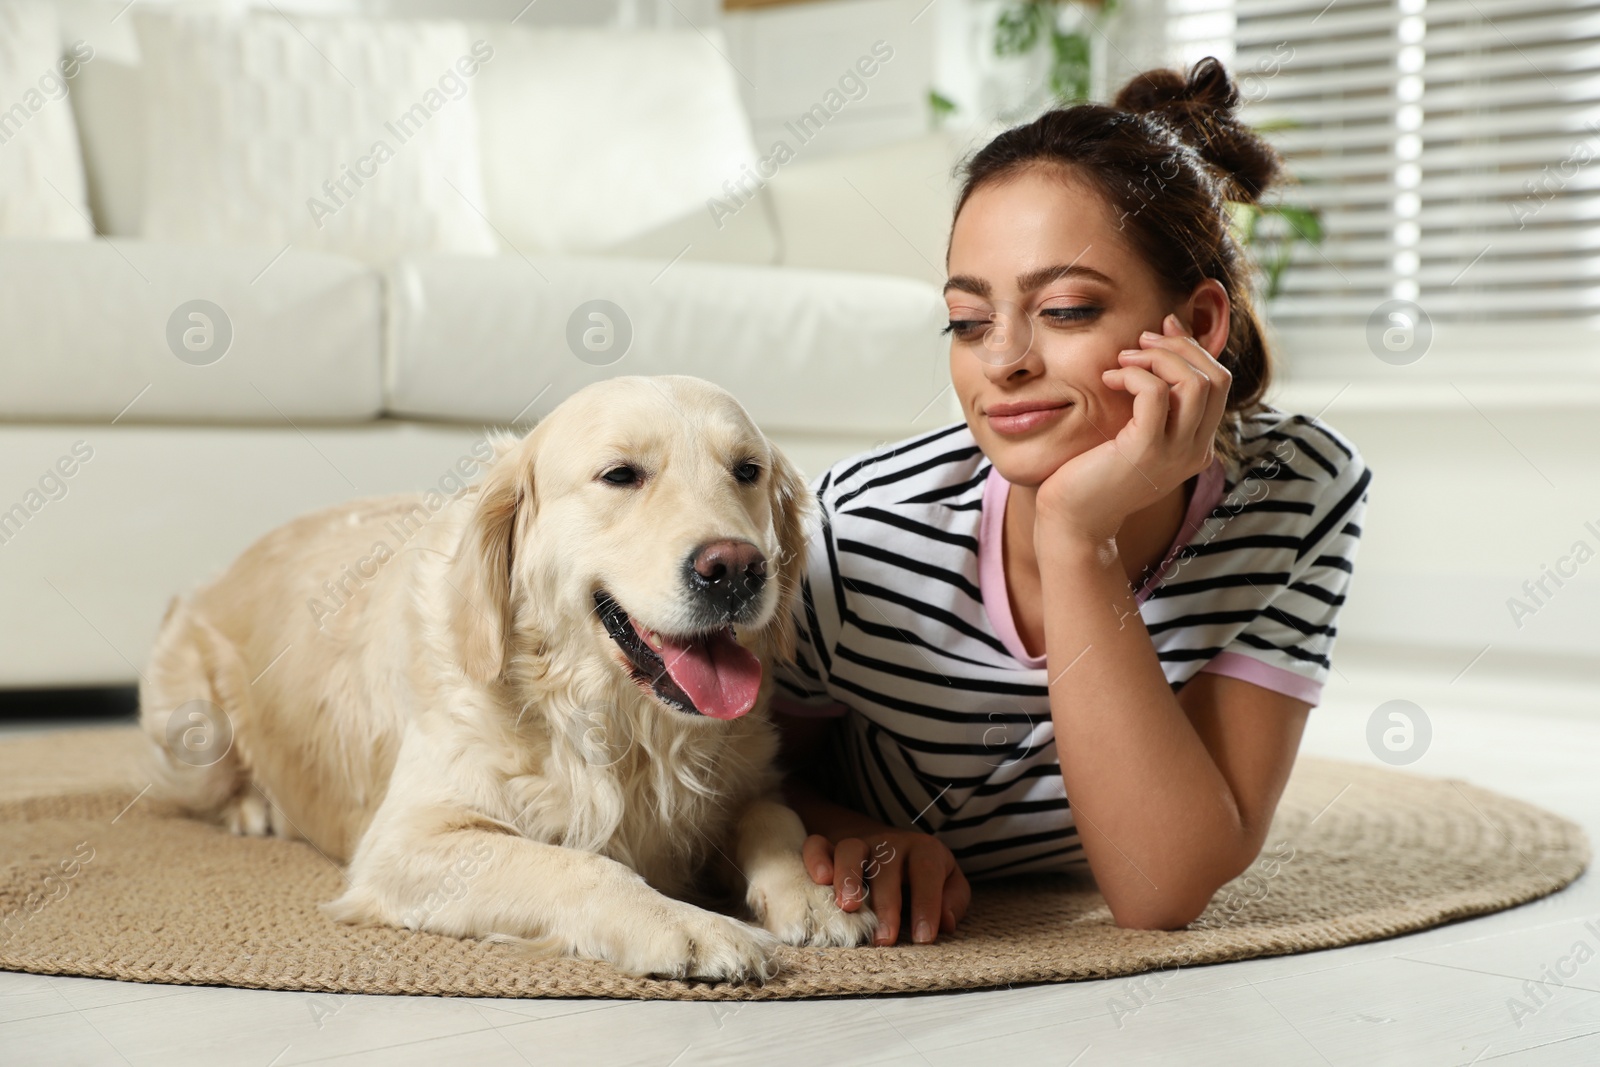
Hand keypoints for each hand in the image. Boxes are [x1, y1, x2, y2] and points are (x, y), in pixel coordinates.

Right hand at [801, 828, 970, 944]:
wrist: (885, 844)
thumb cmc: (919, 875)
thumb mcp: (948, 883)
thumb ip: (952, 902)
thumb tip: (946, 922)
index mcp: (923, 851)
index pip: (927, 872)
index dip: (927, 904)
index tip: (923, 938)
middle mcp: (890, 843)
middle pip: (887, 864)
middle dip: (886, 903)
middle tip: (884, 938)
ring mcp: (858, 842)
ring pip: (850, 850)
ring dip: (849, 877)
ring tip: (849, 907)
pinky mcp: (830, 845)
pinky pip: (817, 844)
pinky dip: (816, 859)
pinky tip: (820, 880)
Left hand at [1036, 312, 1231, 544]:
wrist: (1074, 521)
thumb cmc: (1095, 473)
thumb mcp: (1135, 435)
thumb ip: (1155, 404)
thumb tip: (1157, 349)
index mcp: (1198, 446)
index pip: (1219, 383)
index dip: (1194, 348)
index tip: (1164, 329)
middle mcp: (1195, 451)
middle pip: (1216, 378)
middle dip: (1180, 348)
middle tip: (1141, 342)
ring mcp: (1174, 453)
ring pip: (1194, 383)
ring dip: (1158, 358)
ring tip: (1124, 360)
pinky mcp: (1145, 451)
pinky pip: (1155, 394)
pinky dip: (1134, 375)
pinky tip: (1110, 379)